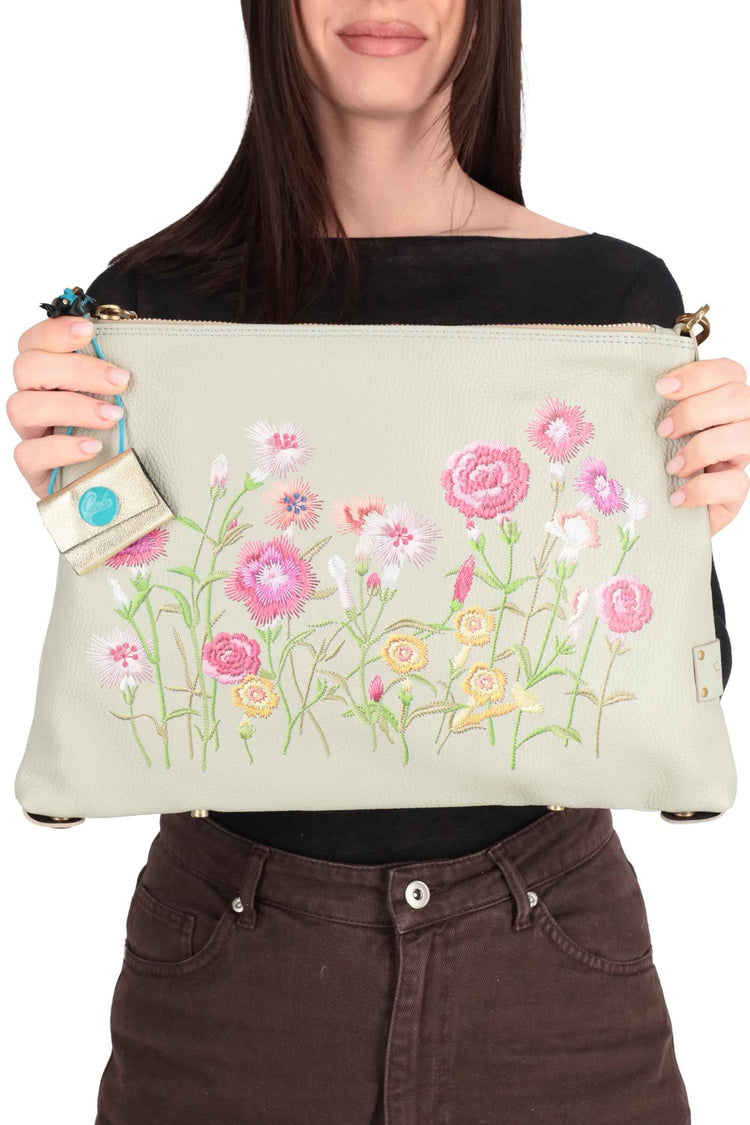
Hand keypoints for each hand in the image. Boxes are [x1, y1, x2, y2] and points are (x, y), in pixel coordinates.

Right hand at [8, 317, 130, 498]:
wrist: (123, 489)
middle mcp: (33, 400)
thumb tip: (131, 352)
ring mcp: (30, 435)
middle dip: (76, 370)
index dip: (56, 332)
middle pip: (27, 368)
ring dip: (71, 407)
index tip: (90, 331)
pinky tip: (92, 448)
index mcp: (49, 376)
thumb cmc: (124, 434)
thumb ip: (116, 375)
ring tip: (113, 417)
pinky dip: (61, 447)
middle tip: (120, 381)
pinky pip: (28, 453)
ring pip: (21, 407)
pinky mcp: (33, 470)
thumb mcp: (125, 400)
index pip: (34, 342)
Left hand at [655, 356, 749, 535]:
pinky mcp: (738, 491)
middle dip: (695, 412)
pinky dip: (701, 489)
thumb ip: (662, 407)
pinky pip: (737, 483)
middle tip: (663, 431)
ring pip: (744, 437)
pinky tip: (677, 496)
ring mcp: (742, 458)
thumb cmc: (659, 462)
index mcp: (724, 403)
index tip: (661, 388)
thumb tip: (635, 387)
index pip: (729, 372)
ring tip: (671, 466)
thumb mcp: (660, 430)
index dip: (698, 375)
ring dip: (701, 449)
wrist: (662, 511)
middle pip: (740, 398)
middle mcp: (741, 425)